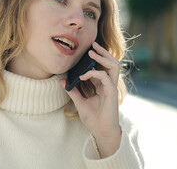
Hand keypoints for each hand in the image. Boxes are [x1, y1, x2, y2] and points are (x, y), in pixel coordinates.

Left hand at [61, 42, 121, 157]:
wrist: (101, 132)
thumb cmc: (94, 119)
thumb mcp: (80, 103)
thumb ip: (73, 91)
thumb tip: (62, 81)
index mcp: (103, 86)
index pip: (102, 67)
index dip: (96, 58)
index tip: (86, 52)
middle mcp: (109, 85)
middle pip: (112, 62)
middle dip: (103, 52)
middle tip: (93, 44)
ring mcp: (112, 88)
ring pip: (114, 66)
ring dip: (103, 57)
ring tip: (92, 52)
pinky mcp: (111, 93)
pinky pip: (105, 77)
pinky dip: (94, 73)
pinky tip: (83, 75)